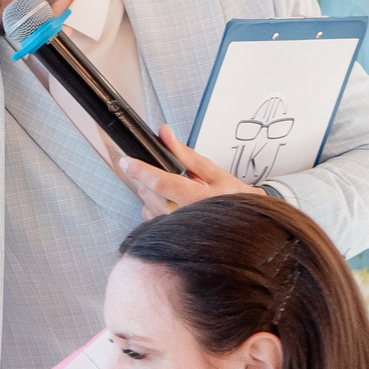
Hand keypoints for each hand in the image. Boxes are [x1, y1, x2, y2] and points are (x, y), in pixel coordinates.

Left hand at [116, 126, 261, 218]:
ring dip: (153, 193)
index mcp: (195, 198)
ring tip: (175, 192)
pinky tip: (172, 204)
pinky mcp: (165, 234)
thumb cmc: (231, 200)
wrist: (241, 227)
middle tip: (169, 175)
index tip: (127, 161)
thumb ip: (184, 154)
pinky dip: (155, 206)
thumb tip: (165, 134)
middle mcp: (181, 216)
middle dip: (150, 179)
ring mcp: (172, 228)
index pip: (161, 183)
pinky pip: (149, 215)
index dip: (141, 170)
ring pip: (146, 203)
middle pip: (148, 192)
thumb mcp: (213, 172)